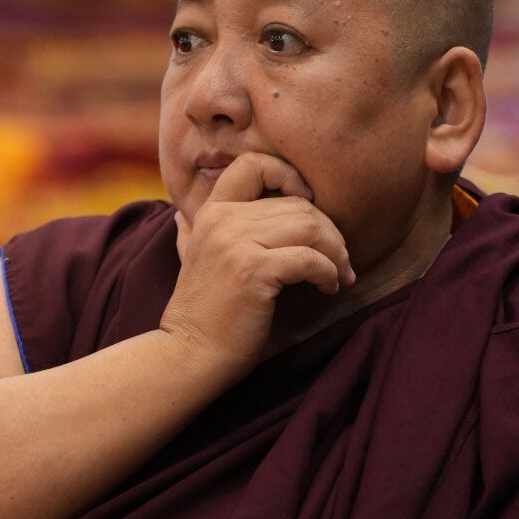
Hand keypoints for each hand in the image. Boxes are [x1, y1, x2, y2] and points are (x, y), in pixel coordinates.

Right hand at [162, 153, 354, 382]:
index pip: (253, 164)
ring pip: (310, 226)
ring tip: (338, 275)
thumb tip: (180, 216)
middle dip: (329, 231)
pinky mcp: (253, 271)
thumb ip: (190, 235)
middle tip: (339, 259)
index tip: (307, 206)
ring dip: (335, 252)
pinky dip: (328, 273)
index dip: (288, 176)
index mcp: (210, 212)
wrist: (188, 354)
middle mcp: (222, 219)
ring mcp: (236, 243)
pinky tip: (328, 288)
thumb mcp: (190, 264)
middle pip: (297, 202)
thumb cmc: (201, 315)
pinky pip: (310, 259)